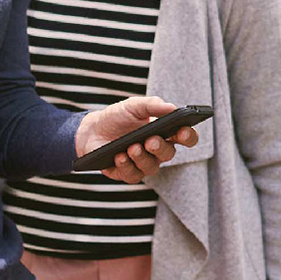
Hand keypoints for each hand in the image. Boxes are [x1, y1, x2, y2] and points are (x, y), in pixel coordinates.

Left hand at [77, 96, 199, 183]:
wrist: (92, 130)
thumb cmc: (117, 117)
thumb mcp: (134, 105)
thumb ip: (152, 104)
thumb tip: (172, 107)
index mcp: (165, 132)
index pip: (186, 137)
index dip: (188, 136)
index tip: (182, 132)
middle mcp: (157, 150)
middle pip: (168, 154)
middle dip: (160, 148)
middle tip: (150, 141)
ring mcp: (143, 163)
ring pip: (151, 167)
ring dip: (141, 158)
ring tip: (131, 147)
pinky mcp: (127, 173)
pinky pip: (132, 175)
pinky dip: (126, 166)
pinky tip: (119, 156)